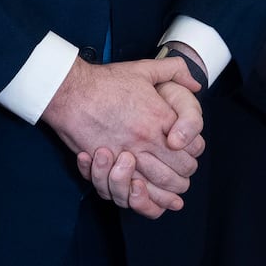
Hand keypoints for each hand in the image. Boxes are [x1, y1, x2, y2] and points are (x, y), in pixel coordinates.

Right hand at [42, 57, 202, 219]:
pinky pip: (134, 190)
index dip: (195, 150)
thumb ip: (174, 70)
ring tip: (168, 185)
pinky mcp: (109, 165)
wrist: (70, 91)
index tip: (188, 149)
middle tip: (180, 169)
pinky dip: (145, 197)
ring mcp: (128, 154)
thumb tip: (195, 83)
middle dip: (185, 172)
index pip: (194, 146)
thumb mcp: (143, 68)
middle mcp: (147, 138)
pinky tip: (149, 192)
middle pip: (181, 170)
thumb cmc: (104, 81)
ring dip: (168, 188)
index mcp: (160, 117)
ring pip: (161, 184)